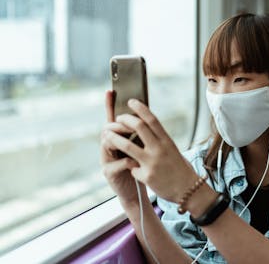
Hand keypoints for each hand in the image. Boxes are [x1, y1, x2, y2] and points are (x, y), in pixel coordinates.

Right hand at [100, 90, 142, 207]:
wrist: (136, 193)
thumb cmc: (140, 169)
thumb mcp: (141, 149)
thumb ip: (140, 134)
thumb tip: (144, 115)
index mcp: (118, 139)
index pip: (113, 119)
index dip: (110, 105)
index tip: (110, 91)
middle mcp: (109, 147)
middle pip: (108, 128)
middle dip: (118, 124)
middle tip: (127, 121)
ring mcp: (107, 160)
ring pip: (108, 143)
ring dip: (120, 139)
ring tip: (129, 138)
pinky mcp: (109, 173)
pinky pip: (116, 163)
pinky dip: (127, 161)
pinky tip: (136, 163)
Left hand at [104, 98, 197, 201]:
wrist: (188, 190)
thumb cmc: (180, 169)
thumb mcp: (172, 150)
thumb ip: (159, 141)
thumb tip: (145, 129)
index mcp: (167, 141)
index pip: (152, 119)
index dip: (140, 108)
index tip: (131, 101)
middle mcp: (159, 149)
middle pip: (139, 127)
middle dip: (124, 120)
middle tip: (117, 118)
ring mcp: (152, 162)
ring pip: (127, 145)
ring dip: (114, 138)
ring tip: (107, 135)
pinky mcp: (146, 176)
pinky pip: (131, 167)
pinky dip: (130, 167)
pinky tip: (133, 170)